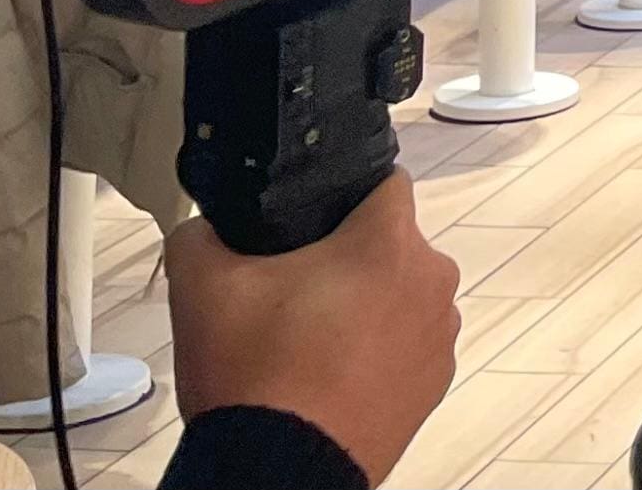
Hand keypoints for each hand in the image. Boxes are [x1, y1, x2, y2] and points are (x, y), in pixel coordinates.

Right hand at [164, 172, 460, 485]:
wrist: (276, 470)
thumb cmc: (253, 378)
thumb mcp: (201, 284)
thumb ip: (203, 231)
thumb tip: (211, 225)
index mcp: (390, 243)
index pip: (384, 181)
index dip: (342, 191)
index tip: (311, 218)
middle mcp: (432, 282)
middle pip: (390, 244)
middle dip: (346, 257)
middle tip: (292, 288)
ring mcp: (440, 337)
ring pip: (399, 296)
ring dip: (364, 306)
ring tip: (307, 339)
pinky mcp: (435, 383)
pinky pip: (406, 345)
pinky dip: (376, 351)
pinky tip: (330, 372)